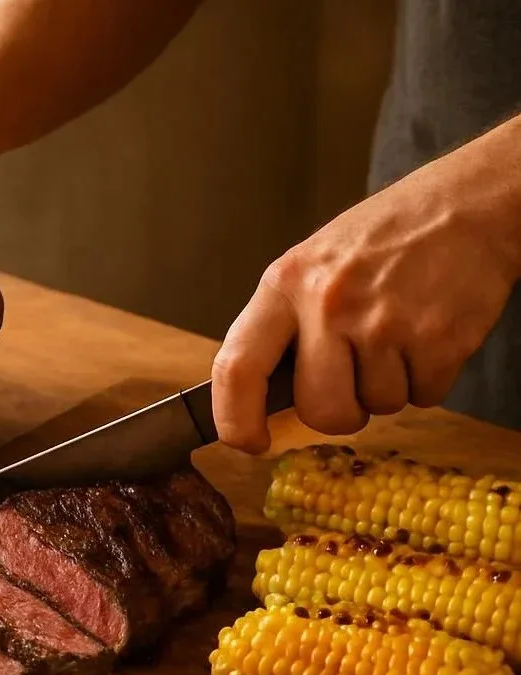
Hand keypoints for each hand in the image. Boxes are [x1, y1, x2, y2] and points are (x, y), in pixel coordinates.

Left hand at [212, 126, 520, 452]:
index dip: (235, 419)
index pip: (238, 366)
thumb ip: (285, 325)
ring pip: (376, 408)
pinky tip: (426, 334)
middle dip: (340, 409)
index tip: (247, 442)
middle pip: (318, 410)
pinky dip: (427, 379)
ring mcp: (384, 323)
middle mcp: (327, 304)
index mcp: (285, 284)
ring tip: (398, 335)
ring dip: (388, 388)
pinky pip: (423, 398)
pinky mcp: (437, 340)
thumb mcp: (313, 263)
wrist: (468, 204)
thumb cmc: (383, 238)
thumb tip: (262, 397)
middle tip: (356, 374)